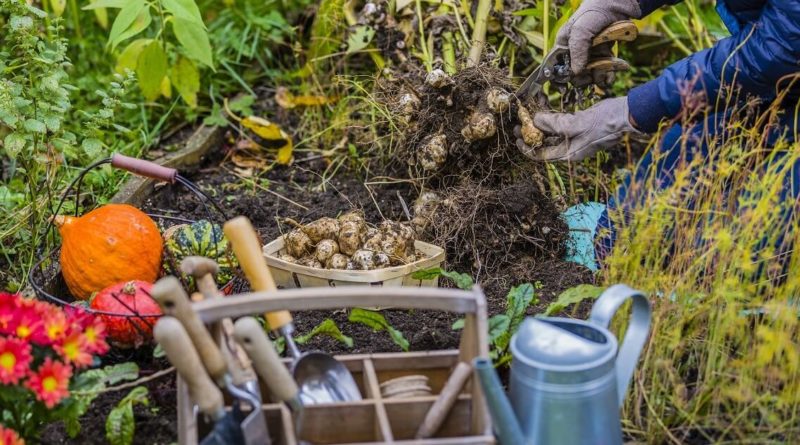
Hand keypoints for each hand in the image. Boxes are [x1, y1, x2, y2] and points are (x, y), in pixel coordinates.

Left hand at [515, 97, 639, 161]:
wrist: (627, 115)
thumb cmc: (604, 123)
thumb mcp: (576, 124)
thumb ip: (554, 124)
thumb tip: (536, 120)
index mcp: (569, 154)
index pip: (541, 156)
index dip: (526, 148)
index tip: (516, 138)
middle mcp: (570, 148)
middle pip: (544, 143)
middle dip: (530, 133)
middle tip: (519, 122)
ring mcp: (575, 137)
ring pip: (551, 132)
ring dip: (540, 122)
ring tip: (529, 110)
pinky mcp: (579, 125)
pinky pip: (560, 123)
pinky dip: (551, 115)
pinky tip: (544, 104)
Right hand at [557, 0, 640, 73]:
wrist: (618, 5)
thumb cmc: (593, 13)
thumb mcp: (580, 30)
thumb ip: (577, 51)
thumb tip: (575, 72)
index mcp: (563, 46)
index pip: (554, 67)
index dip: (556, 79)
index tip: (562, 88)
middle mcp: (575, 53)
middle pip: (574, 76)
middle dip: (583, 78)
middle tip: (591, 73)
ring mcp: (589, 55)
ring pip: (589, 76)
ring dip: (598, 75)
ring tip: (606, 68)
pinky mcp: (603, 56)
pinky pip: (603, 73)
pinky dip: (607, 76)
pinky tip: (611, 74)